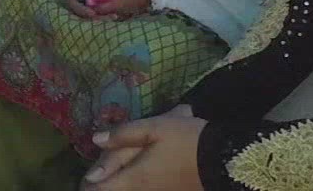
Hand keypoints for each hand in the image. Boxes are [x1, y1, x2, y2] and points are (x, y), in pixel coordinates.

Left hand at [84, 114, 204, 190]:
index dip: (89, 185)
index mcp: (135, 178)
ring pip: (130, 185)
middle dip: (106, 173)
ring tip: (130, 154)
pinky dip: (140, 173)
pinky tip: (151, 156)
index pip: (99, 190)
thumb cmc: (187, 141)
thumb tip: (95, 139)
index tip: (86, 176)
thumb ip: (122, 135)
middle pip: (115, 187)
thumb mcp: (154, 128)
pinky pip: (145, 185)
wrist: (226, 159)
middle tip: (104, 161)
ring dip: (124, 173)